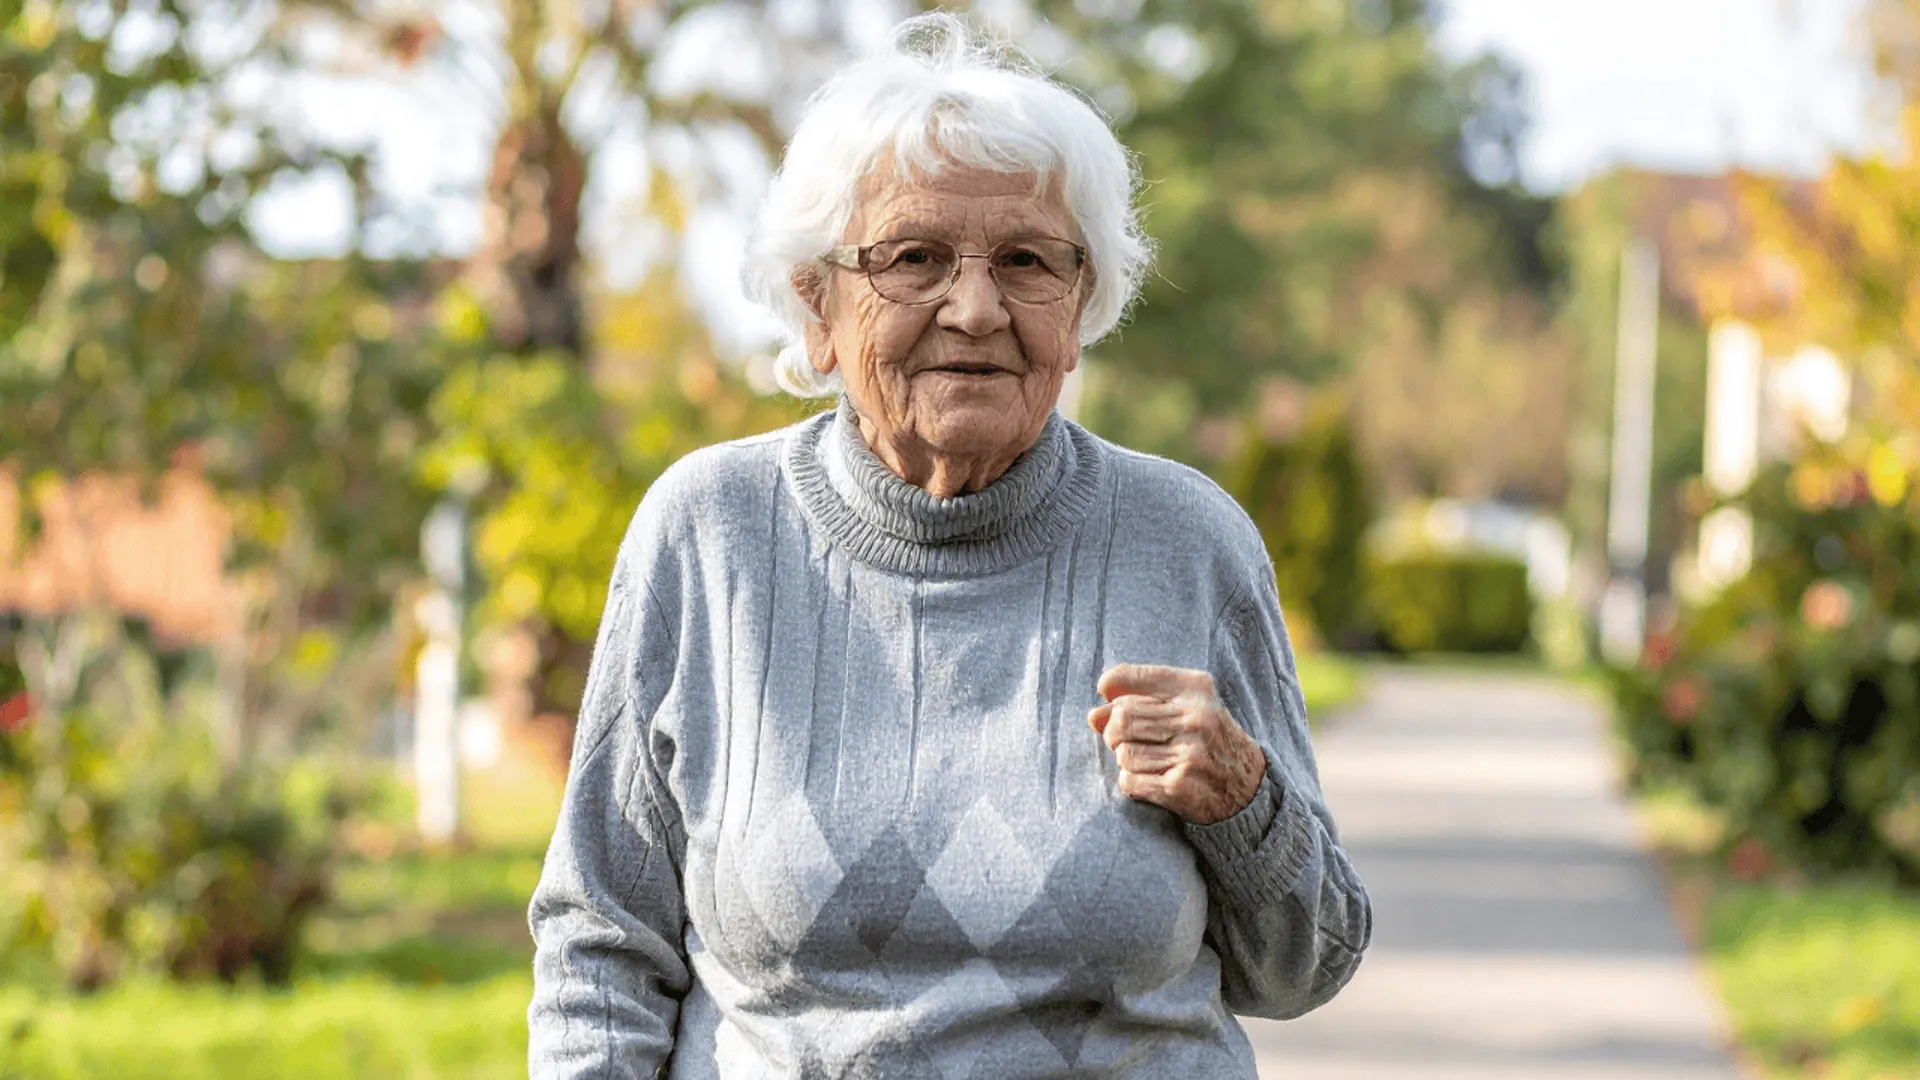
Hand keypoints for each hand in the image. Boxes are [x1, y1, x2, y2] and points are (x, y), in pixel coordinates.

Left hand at [1088, 663, 1267, 824]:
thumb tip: (1094, 715)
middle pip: (1120, 718)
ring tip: (1146, 761)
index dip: (1110, 689)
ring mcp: (1188, 754)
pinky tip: (1150, 780)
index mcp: (1194, 688)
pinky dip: (1131, 782)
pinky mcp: (1180, 786)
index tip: (1110, 700)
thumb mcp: (1187, 703)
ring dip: (1125, 760)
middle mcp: (1194, 718)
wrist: (1248, 786)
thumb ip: (1140, 697)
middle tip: (1125, 739)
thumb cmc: (1208, 738)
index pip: (1128, 678)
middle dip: (1114, 732)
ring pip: (1122, 753)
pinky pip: (1129, 781)